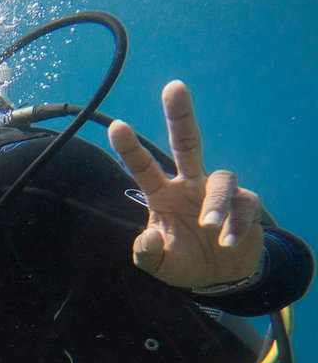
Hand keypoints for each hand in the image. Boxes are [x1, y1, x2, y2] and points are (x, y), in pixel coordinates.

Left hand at [107, 80, 263, 288]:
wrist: (221, 276)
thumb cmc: (184, 261)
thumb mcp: (159, 264)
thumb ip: (147, 254)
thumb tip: (147, 238)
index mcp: (163, 194)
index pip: (144, 167)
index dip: (131, 148)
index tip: (116, 125)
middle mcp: (190, 184)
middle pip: (187, 142)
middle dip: (180, 115)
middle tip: (173, 86)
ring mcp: (218, 192)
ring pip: (222, 179)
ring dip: (214, 203)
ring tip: (207, 227)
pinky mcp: (246, 205)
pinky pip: (243, 206)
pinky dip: (235, 225)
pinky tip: (226, 242)